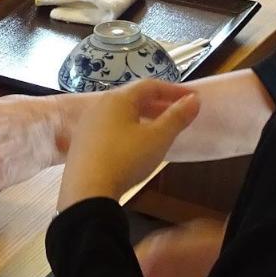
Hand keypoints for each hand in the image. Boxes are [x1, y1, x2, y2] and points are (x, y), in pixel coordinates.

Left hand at [57, 79, 200, 210]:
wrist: (87, 190)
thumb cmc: (126, 159)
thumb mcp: (158, 138)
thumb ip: (177, 117)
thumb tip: (194, 100)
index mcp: (118, 99)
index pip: (150, 85)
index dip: (174, 90)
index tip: (193, 98)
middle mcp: (100, 105)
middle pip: (134, 98)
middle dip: (159, 104)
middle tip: (179, 113)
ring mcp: (87, 124)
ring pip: (121, 113)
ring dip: (143, 117)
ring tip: (160, 128)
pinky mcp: (81, 142)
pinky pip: (110, 127)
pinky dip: (128, 129)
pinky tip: (135, 144)